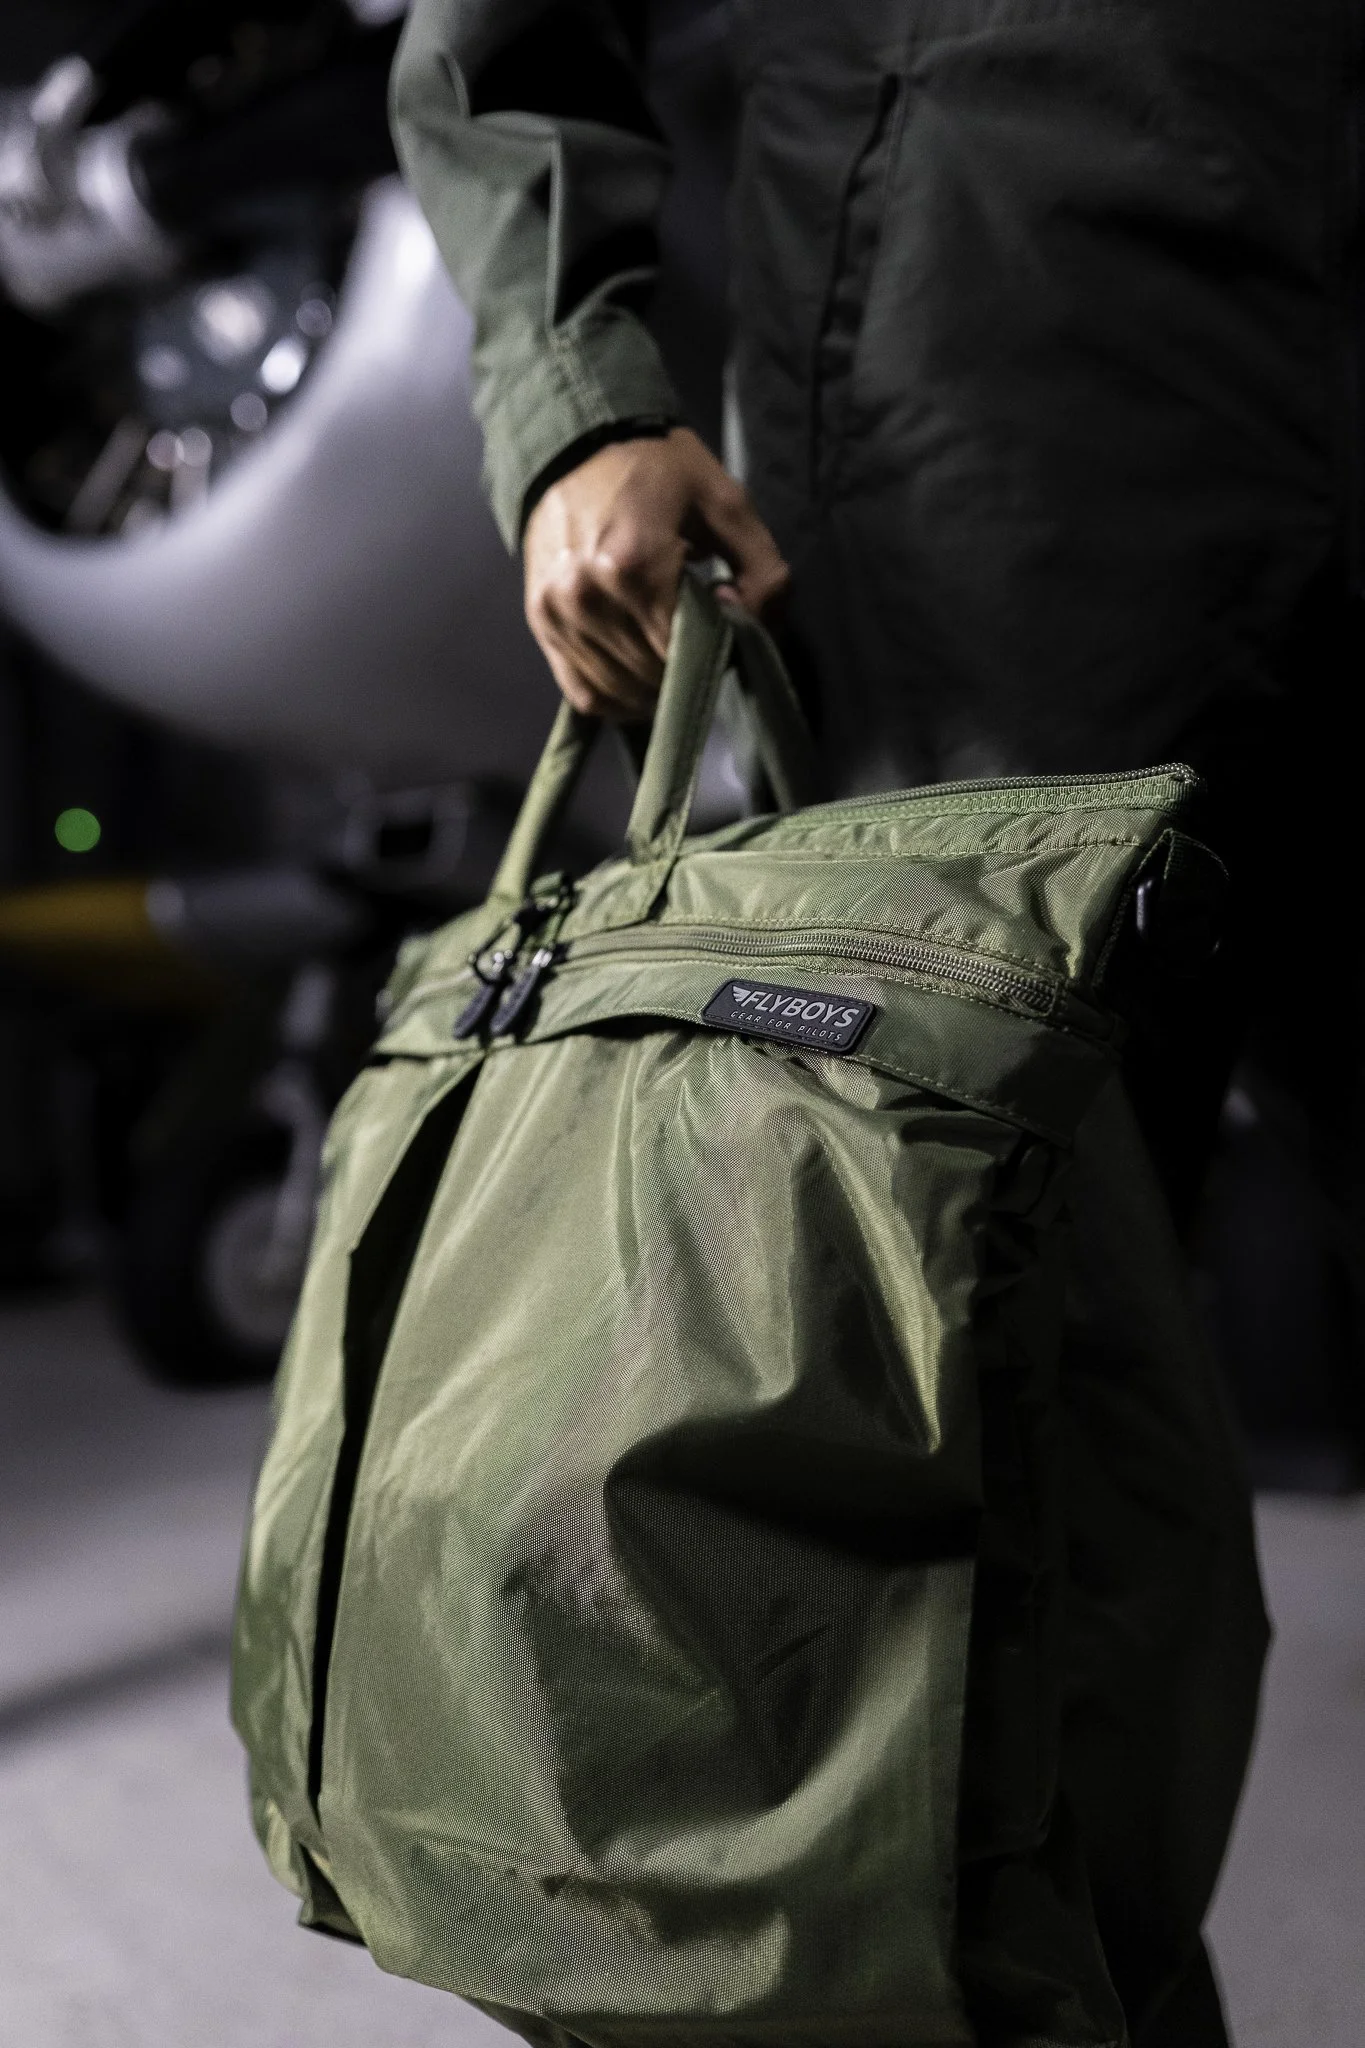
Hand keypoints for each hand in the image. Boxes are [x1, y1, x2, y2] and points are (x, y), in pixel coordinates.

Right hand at [522, 426, 788, 719]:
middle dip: (688, 667)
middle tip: (701, 634)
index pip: (686, 651)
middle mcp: (587, 597)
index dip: (717, 651)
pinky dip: (620, 696)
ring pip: (622, 692)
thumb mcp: (727, 503)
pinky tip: (642, 676)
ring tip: (671, 650)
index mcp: (634, 564)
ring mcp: (558, 616)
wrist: (574, 445)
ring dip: (656, 687)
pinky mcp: (541, 625)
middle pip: (655, 676)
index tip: (728, 626)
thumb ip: (763, 571)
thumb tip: (753, 627)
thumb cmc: (656, 470)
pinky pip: (586, 693)